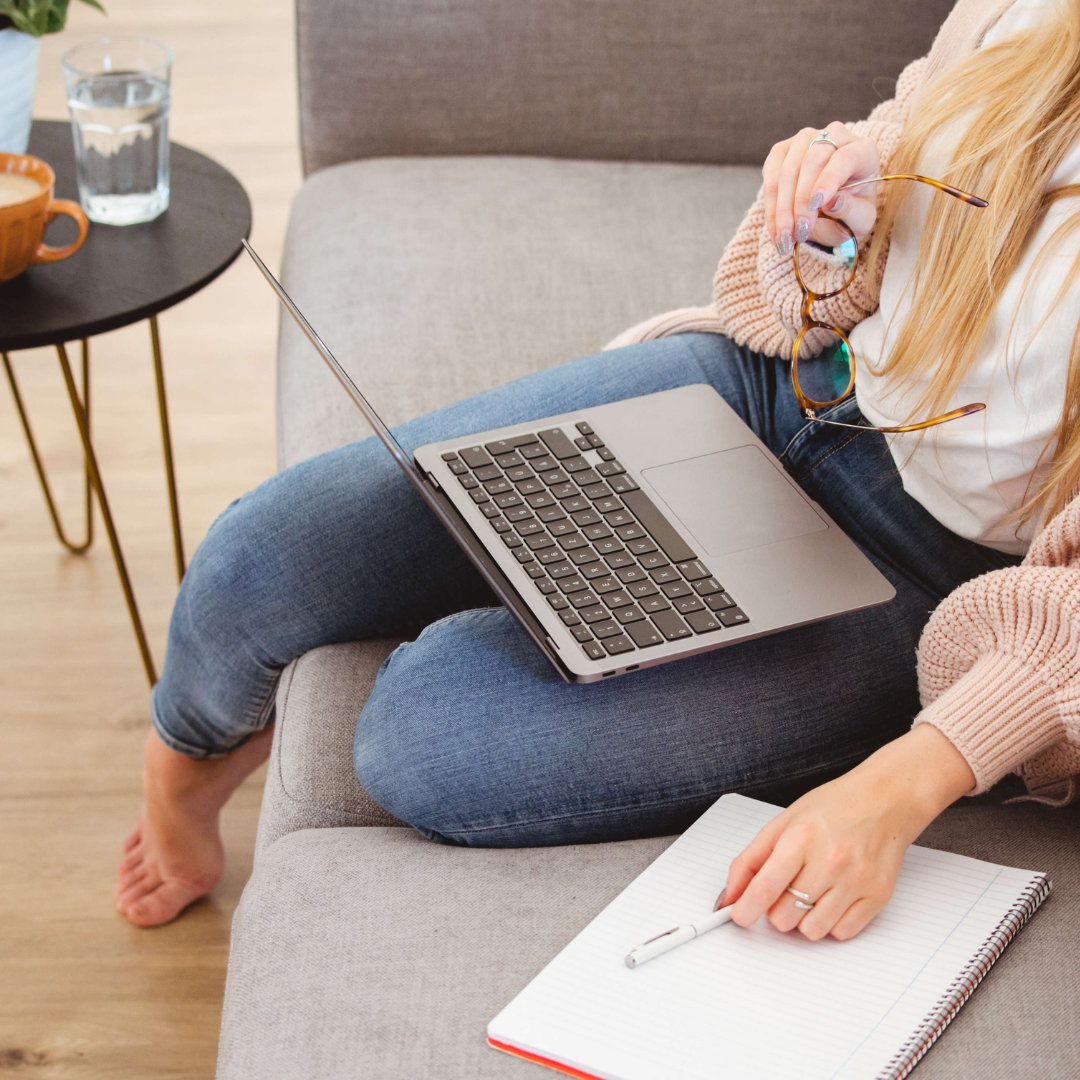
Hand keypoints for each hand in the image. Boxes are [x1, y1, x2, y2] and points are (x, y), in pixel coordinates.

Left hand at [719, 726, 975, 940]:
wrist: (885, 800)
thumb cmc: (833, 807)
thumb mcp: (783, 822)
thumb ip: (751, 859)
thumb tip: (729, 895)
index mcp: (801, 837)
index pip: (765, 887)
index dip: (746, 908)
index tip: (739, 916)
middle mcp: (830, 860)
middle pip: (784, 915)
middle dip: (775, 909)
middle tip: (784, 891)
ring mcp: (856, 880)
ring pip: (811, 930)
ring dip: (802, 919)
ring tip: (809, 893)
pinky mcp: (878, 895)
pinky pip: (842, 932)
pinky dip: (830, 923)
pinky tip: (832, 898)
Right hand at [762, 122, 881, 253]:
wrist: (831, 212)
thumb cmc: (850, 213)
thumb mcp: (860, 220)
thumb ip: (851, 210)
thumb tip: (831, 202)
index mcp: (862, 150)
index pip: (844, 157)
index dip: (829, 179)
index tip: (816, 204)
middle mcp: (834, 136)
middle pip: (812, 161)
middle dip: (801, 202)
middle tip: (799, 234)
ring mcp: (805, 140)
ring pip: (787, 170)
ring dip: (782, 209)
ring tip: (784, 239)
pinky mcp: (781, 151)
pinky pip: (770, 177)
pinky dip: (771, 207)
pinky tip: (775, 230)